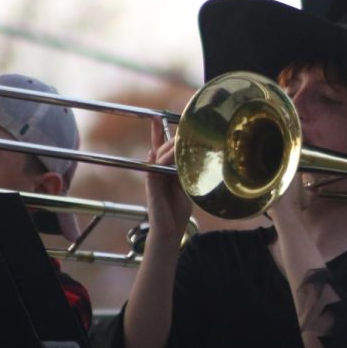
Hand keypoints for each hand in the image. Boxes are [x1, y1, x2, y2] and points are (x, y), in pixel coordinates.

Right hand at [144, 119, 192, 243]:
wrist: (171, 231)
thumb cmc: (178, 210)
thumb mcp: (187, 186)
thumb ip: (186, 172)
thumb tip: (195, 156)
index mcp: (165, 171)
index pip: (161, 148)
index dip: (158, 132)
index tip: (156, 116)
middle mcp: (157, 173)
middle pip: (162, 150)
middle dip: (171, 140)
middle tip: (183, 131)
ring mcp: (153, 181)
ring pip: (158, 159)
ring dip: (168, 149)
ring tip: (178, 140)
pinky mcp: (152, 191)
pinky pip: (151, 173)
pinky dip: (152, 164)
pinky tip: (153, 153)